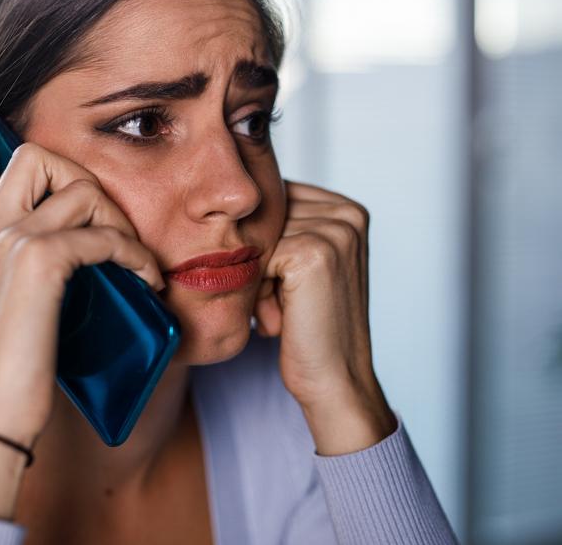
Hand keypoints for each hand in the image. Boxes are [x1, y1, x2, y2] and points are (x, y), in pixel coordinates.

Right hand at [0, 115, 165, 449]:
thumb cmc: (5, 380)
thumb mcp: (7, 320)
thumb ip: (21, 285)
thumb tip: (62, 277)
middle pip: (36, 156)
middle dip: (84, 177)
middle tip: (111, 227)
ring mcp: (9, 242)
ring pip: (79, 188)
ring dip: (121, 221)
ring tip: (137, 262)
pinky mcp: (37, 263)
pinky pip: (102, 234)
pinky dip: (134, 254)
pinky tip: (147, 281)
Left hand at [252, 180, 397, 454]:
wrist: (334, 380)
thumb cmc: (310, 326)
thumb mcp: (302, 266)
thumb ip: (285, 228)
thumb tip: (232, 201)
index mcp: (348, 209)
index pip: (274, 199)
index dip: (263, 242)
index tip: (282, 283)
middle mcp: (347, 213)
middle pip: (263, 216)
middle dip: (260, 262)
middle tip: (282, 305)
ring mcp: (333, 231)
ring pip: (257, 237)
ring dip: (256, 278)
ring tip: (281, 311)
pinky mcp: (313, 253)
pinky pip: (255, 257)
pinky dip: (256, 291)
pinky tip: (278, 317)